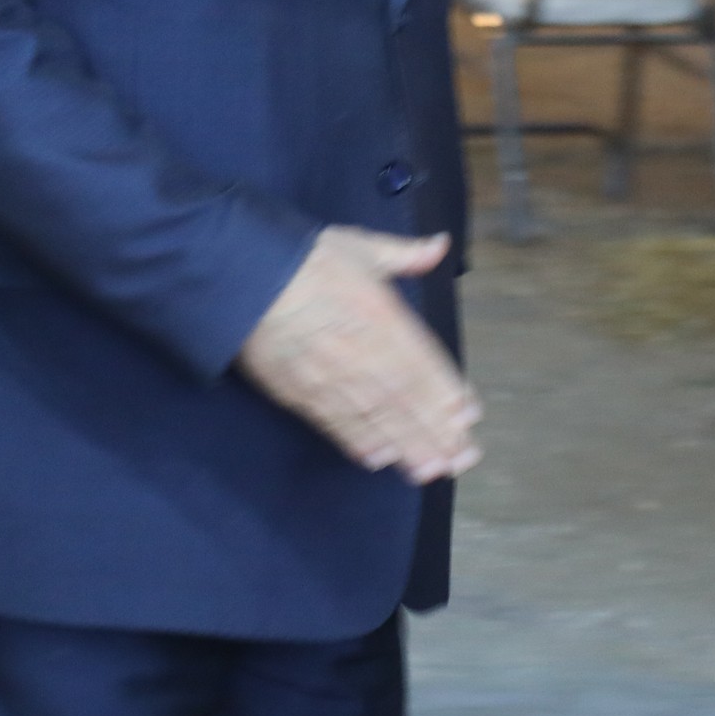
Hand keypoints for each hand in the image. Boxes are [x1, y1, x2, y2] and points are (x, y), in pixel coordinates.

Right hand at [234, 227, 479, 484]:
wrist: (244, 275)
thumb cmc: (305, 257)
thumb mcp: (361, 246)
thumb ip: (404, 255)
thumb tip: (440, 246)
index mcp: (385, 316)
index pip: (427, 363)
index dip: (450, 392)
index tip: (470, 414)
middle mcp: (366, 353)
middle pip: (410, 400)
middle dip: (439, 432)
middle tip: (463, 458)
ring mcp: (334, 378)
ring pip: (379, 420)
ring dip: (409, 447)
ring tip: (433, 469)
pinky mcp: (302, 394)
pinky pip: (338, 424)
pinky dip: (361, 443)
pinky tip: (380, 459)